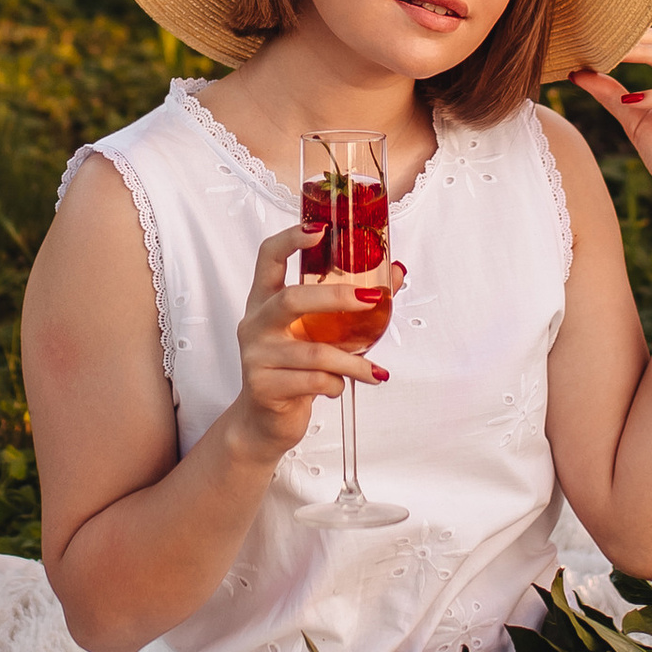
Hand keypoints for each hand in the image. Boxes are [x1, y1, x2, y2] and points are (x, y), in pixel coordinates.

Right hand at [231, 225, 399, 460]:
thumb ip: (350, 305)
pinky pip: (313, 382)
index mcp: (264, 301)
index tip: (320, 229)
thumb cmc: (294, 369)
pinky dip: (336, 385)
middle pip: (292, 298)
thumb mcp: (317, 333)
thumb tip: (396, 271)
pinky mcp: (264, 387)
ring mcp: (256, 356)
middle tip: (372, 299)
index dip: (291, 238)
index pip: (268, 257)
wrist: (264, 422)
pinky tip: (339, 388)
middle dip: (335, 297)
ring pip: (314, 352)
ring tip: (374, 372)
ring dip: (352, 362)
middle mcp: (255, 323)